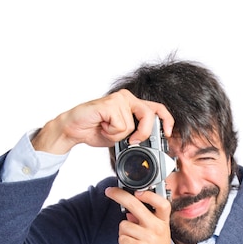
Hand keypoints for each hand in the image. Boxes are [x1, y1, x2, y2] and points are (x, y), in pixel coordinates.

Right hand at [31, 90, 173, 154]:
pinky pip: (120, 125)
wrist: (74, 129)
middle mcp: (127, 98)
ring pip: (131, 126)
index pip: (157, 108)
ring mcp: (119, 99)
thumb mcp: (121, 137)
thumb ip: (135, 136)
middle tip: (131, 141)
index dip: (166, 120)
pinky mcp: (110, 103)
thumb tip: (148, 145)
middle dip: (142, 133)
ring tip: (106, 129)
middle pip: (149, 116)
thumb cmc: (96, 130)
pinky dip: (111, 132)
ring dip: (118, 135)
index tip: (168, 133)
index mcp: (133, 105)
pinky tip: (102, 126)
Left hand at [105, 187, 176, 243]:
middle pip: (135, 205)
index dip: (148, 195)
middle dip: (119, 195)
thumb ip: (145, 222)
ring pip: (123, 225)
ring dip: (124, 234)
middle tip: (109, 191)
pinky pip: (122, 239)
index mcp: (163, 223)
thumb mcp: (158, 236)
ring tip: (134, 243)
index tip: (137, 191)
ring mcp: (148, 238)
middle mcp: (157, 228)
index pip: (161, 203)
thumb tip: (130, 212)